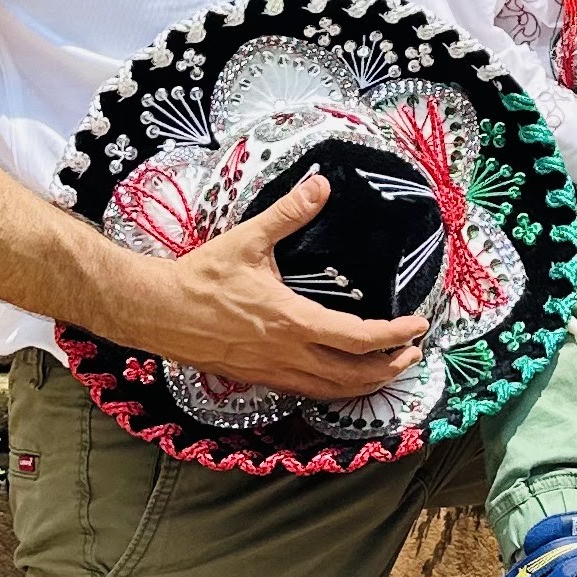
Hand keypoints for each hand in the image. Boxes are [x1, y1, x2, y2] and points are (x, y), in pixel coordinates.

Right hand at [114, 170, 433, 402]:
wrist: (157, 311)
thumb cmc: (200, 278)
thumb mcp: (249, 239)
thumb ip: (289, 213)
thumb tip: (320, 184)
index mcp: (292, 321)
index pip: (360, 338)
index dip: (395, 335)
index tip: (419, 325)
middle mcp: (287, 354)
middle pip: (354, 375)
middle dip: (390, 367)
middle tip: (413, 352)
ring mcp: (272, 372)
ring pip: (332, 390)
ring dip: (366, 383)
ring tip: (389, 370)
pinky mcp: (258, 379)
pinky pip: (307, 392)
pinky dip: (334, 390)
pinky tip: (341, 379)